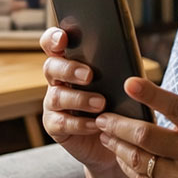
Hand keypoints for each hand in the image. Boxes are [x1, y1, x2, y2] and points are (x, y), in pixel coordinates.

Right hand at [38, 26, 117, 173]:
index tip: (63, 38)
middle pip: (51, 67)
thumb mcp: (120, 83)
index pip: (53, 44)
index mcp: (70, 62)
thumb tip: (126, 55)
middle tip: (89, 75)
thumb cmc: (118, 103)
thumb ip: (116, 68)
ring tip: (101, 103)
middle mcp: (57, 80)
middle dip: (68, 69)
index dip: (53, 38)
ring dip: (80, 99)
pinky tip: (96, 123)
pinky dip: (80, 123)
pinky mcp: (54, 126)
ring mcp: (53, 103)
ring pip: (57, 96)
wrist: (116, 138)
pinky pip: (61, 123)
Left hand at [97, 77, 177, 177]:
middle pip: (145, 137)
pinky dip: (128, 166)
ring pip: (138, 160)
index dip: (151, 94)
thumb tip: (144, 108)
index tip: (129, 82)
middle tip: (102, 117)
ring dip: (117, 146)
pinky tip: (121, 156)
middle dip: (117, 126)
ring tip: (105, 135)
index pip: (176, 107)